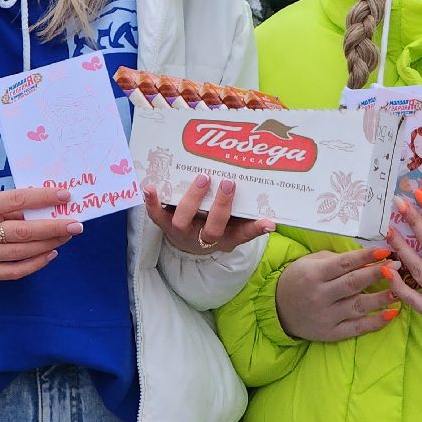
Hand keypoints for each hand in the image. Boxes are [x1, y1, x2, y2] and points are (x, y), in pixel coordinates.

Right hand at [0, 187, 81, 281]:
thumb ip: (7, 206)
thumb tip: (45, 205)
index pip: (16, 200)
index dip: (42, 198)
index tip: (66, 195)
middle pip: (23, 232)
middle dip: (54, 227)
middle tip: (76, 224)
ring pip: (21, 253)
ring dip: (49, 244)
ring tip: (67, 235)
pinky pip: (14, 272)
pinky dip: (35, 264)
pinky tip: (50, 254)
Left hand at [144, 174, 274, 254]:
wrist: (188, 242)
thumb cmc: (216, 226)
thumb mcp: (235, 227)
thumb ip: (250, 221)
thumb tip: (272, 222)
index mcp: (225, 238)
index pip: (242, 235)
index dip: (254, 229)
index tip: (268, 222)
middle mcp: (203, 238)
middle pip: (212, 229)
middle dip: (221, 207)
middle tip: (228, 183)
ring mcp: (182, 231)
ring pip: (184, 221)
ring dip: (192, 200)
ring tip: (203, 179)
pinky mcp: (165, 224)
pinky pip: (156, 215)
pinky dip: (152, 202)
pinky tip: (149, 187)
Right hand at [275, 246, 400, 341]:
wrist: (278, 308)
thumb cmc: (300, 278)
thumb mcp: (312, 262)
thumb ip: (337, 260)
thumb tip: (366, 258)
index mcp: (315, 274)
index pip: (344, 263)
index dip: (365, 257)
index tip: (385, 250)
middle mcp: (320, 295)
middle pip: (353, 283)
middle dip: (377, 274)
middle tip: (398, 266)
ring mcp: (326, 316)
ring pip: (358, 306)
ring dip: (381, 297)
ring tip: (400, 289)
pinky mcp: (331, 333)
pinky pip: (357, 328)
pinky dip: (375, 322)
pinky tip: (392, 313)